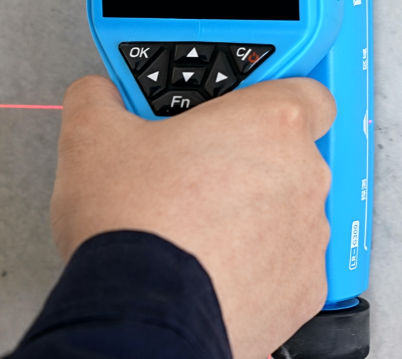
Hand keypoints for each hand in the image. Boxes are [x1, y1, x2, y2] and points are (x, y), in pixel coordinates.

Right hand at [51, 75, 336, 358]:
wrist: (139, 311)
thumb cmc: (133, 223)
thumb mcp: (92, 136)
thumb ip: (102, 98)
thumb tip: (99, 96)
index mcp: (272, 123)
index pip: (306, 91)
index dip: (271, 101)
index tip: (241, 113)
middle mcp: (305, 177)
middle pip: (291, 156)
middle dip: (249, 162)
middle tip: (198, 175)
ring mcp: (309, 236)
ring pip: (289, 213)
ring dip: (254, 216)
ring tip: (199, 227)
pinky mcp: (305, 290)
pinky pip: (287, 267)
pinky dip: (258, 266)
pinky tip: (213, 266)